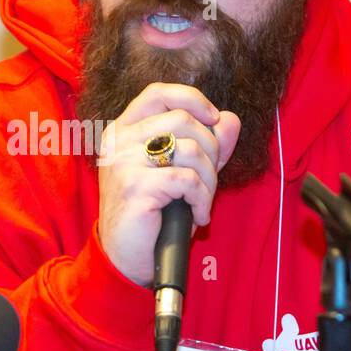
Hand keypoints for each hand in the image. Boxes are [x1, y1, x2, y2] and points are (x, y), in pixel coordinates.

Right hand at [96, 82, 240, 286]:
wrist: (126, 257)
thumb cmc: (153, 214)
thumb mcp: (182, 174)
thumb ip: (206, 145)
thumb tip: (231, 119)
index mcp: (124, 131)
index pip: (159, 94)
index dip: (192, 100)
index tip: (214, 119)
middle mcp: (119, 141)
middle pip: (182, 120)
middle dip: (210, 150)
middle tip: (209, 180)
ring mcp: (123, 162)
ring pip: (189, 149)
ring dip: (209, 180)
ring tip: (202, 201)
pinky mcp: (134, 186)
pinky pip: (186, 180)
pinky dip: (202, 199)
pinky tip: (198, 216)